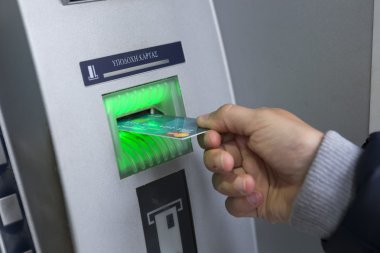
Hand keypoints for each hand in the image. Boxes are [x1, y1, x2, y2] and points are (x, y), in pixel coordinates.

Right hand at [197, 104, 322, 222]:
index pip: (214, 135)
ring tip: (251, 183)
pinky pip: (231, 204)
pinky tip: (258, 196)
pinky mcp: (251, 201)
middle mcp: (243, 156)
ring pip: (219, 182)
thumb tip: (202, 119)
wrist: (317, 179)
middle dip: (217, 161)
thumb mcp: (261, 120)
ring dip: (231, 183)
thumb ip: (228, 116)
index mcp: (245, 134)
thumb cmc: (291, 143)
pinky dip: (241, 201)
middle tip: (230, 163)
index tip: (214, 140)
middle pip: (212, 159)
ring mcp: (246, 179)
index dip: (209, 138)